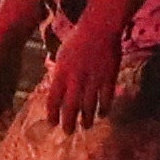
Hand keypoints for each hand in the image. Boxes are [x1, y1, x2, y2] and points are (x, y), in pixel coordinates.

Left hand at [36, 12, 133, 129]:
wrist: (100, 28)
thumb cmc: (79, 39)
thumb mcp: (62, 54)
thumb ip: (59, 72)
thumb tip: (55, 88)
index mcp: (62, 72)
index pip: (54, 98)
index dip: (52, 113)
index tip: (52, 123)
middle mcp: (76, 78)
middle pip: (71, 106)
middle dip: (68, 122)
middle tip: (67, 132)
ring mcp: (93, 79)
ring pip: (88, 106)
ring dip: (86, 119)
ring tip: (85, 126)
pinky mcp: (108, 77)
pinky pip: (106, 98)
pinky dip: (104, 108)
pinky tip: (102, 114)